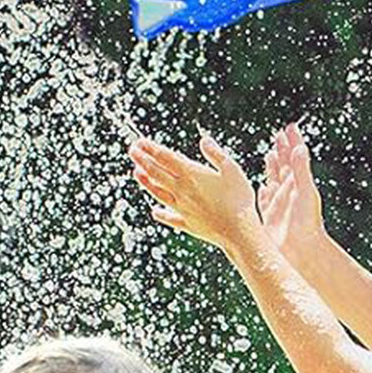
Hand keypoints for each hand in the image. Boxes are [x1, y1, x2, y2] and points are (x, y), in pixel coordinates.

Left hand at [129, 132, 261, 248]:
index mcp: (192, 175)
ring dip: (146, 182)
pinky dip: (161, 213)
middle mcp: (182, 191)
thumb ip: (215, 154)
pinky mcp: (187, 224)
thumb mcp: (232, 169)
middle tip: (132, 151)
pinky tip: (154, 211)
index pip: (166, 158)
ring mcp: (182, 208)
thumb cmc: (239, 199)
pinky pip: (170, 217)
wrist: (238, 232)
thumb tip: (204, 140)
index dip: (151, 148)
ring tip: (136, 173)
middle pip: (157, 173)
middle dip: (143, 160)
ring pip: (158, 193)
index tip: (140, 141)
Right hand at [256, 122, 326, 256]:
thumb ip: (301, 170)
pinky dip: (264, 192)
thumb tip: (299, 147)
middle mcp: (289, 193)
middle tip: (278, 135)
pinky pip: (265, 200)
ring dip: (272, 167)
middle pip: (284, 166)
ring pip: (274, 180)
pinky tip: (262, 186)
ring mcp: (279, 205)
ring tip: (270, 154)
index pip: (294, 157)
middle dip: (282, 150)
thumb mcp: (304, 193)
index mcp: (298, 184)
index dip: (292, 141)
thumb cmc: (306, 223)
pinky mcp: (270, 217)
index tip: (290, 126)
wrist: (301, 252)